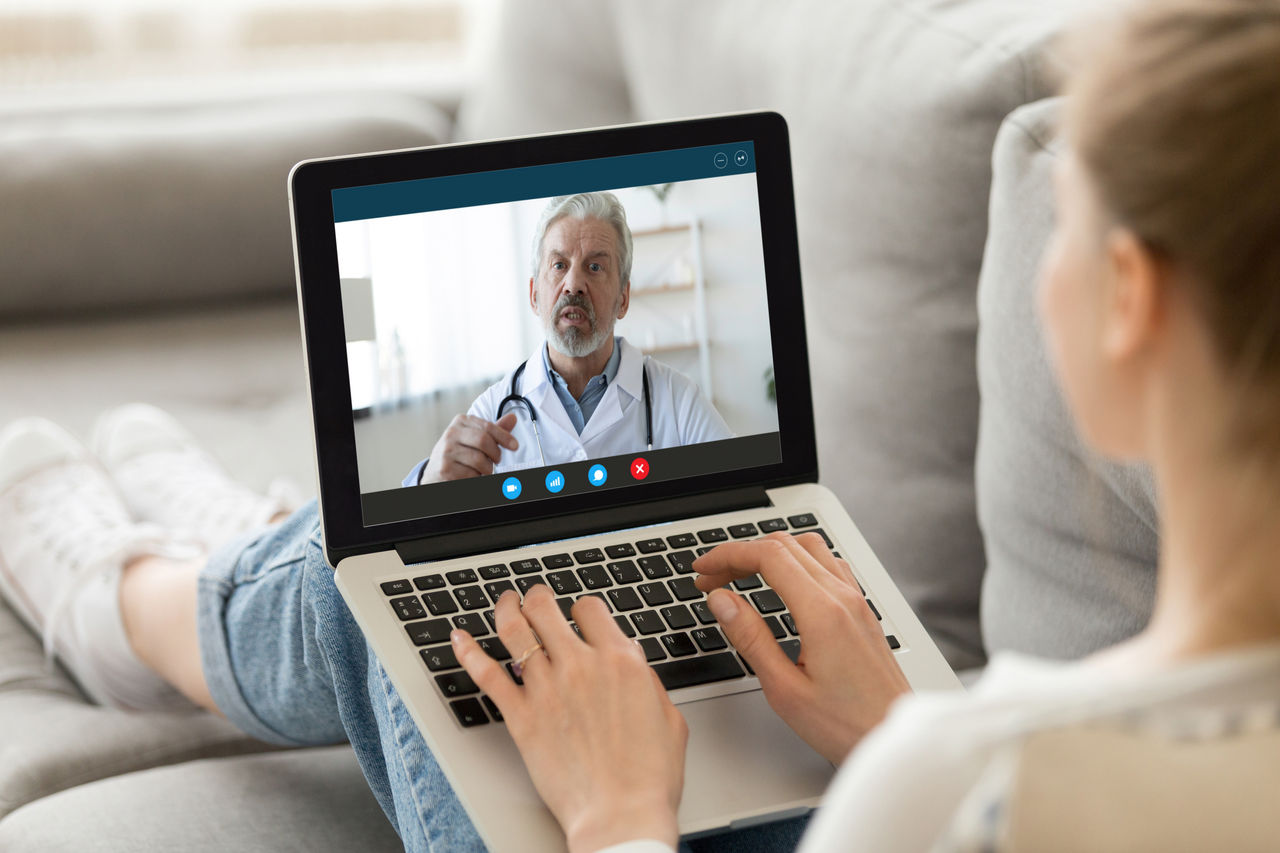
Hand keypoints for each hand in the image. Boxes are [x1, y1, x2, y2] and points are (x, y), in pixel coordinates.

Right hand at [421, 412, 518, 481]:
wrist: (435, 472)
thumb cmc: (459, 453)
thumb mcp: (474, 438)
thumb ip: (493, 430)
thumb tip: (513, 418)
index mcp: (460, 422)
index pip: (487, 426)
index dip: (504, 436)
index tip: (515, 446)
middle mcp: (451, 434)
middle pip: (483, 441)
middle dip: (495, 454)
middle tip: (496, 460)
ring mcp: (446, 452)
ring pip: (479, 460)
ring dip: (487, 469)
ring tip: (482, 469)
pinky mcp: (446, 469)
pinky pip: (472, 474)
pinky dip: (477, 477)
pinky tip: (470, 475)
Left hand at [453, 586, 687, 852]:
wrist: (621, 814)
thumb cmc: (649, 776)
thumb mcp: (669, 718)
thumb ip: (648, 682)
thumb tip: (634, 667)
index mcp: (620, 661)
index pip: (591, 609)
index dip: (583, 609)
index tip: (579, 616)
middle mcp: (580, 665)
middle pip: (547, 609)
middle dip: (539, 597)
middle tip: (536, 597)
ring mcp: (546, 688)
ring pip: (515, 630)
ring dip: (506, 608)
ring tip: (505, 602)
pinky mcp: (521, 716)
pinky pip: (487, 674)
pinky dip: (469, 651)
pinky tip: (460, 639)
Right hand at [693, 532, 909, 763]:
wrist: (893, 739)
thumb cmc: (847, 725)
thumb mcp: (785, 689)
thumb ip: (751, 638)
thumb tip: (722, 601)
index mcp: (822, 613)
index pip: (768, 556)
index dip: (728, 555)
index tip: (703, 569)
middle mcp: (843, 598)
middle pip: (785, 545)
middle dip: (741, 554)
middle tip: (713, 578)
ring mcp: (857, 601)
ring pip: (809, 548)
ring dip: (770, 552)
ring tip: (742, 575)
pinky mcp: (863, 611)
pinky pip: (829, 564)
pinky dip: (798, 560)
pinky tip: (783, 582)